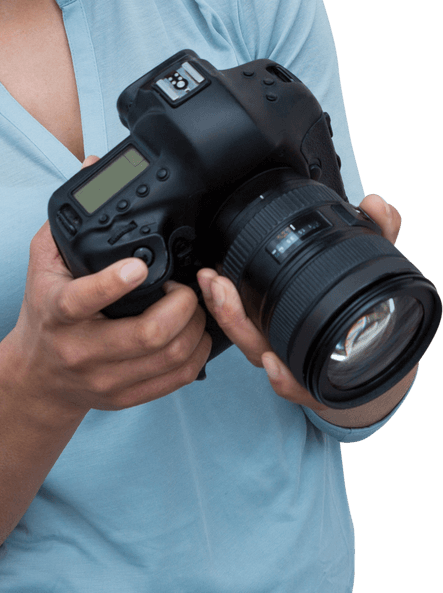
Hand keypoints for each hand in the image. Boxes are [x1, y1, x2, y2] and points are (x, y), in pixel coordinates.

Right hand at [9, 156, 211, 417]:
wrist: (35, 377)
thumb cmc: (44, 309)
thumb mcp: (42, 262)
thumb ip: (65, 219)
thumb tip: (91, 166)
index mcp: (57, 312)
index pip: (83, 301)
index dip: (114, 284)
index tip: (139, 266)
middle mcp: (81, 349)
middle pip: (147, 335)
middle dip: (182, 305)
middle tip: (186, 285)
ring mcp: (105, 378)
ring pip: (169, 358)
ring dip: (196, 327)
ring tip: (195, 305)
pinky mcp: (125, 397)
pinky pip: (175, 379)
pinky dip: (197, 353)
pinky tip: (196, 332)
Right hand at [196, 194, 401, 410]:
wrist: (383, 369)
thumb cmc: (361, 318)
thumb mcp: (366, 272)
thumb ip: (376, 235)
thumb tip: (377, 204)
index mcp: (280, 311)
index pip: (242, 297)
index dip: (219, 287)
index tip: (210, 270)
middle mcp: (280, 338)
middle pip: (241, 324)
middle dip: (222, 302)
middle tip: (215, 282)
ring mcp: (295, 362)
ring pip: (257, 351)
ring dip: (241, 329)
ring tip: (233, 309)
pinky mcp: (318, 388)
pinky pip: (297, 387)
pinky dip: (283, 380)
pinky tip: (274, 366)